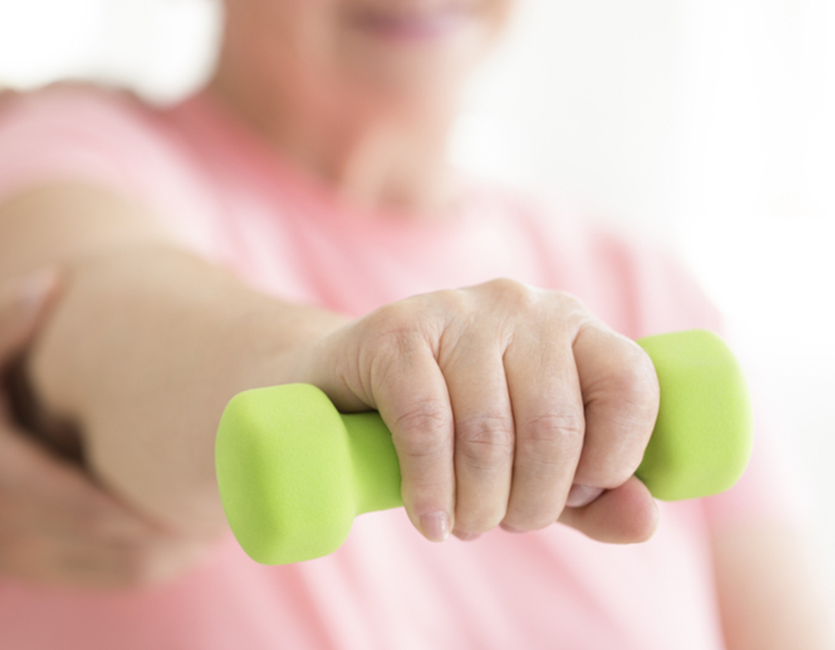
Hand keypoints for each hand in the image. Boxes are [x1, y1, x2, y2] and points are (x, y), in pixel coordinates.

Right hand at [0, 274, 207, 586]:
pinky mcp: (31, 571)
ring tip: (224, 509)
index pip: (96, 512)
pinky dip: (151, 562)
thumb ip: (2, 323)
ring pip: (123, 577)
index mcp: (2, 480)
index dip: (161, 512)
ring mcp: (24, 560)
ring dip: (177, 553)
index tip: (217, 487)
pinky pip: (107, 581)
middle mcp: (16, 532)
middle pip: (124, 555)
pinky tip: (184, 529)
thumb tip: (55, 281)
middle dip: (187, 534)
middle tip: (246, 492)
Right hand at [300, 278, 660, 542]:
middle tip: (501, 524)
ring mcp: (455, 310)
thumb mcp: (529, 465)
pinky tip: (429, 519)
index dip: (612, 461)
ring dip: (478, 505)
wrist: (342, 386)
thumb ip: (591, 496)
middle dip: (532, 502)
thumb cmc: (450, 426)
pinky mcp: (395, 330)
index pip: (629, 384)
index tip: (573, 497)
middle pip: (553, 424)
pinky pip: (426, 423)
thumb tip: (646, 521)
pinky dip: (430, 487)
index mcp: (572, 325)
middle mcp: (522, 304)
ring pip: (489, 430)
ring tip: (462, 525)